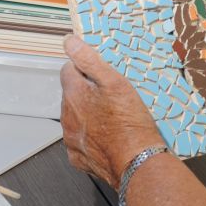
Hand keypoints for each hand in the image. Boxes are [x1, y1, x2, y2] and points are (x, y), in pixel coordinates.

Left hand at [61, 34, 165, 187]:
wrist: (138, 162)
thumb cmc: (130, 123)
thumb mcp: (115, 82)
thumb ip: (89, 60)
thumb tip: (69, 42)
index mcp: (73, 95)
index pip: (67, 70)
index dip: (84, 68)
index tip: (99, 74)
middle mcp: (67, 118)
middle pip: (71, 95)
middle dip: (86, 92)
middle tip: (111, 96)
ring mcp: (72, 140)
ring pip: (75, 118)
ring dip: (87, 115)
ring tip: (113, 118)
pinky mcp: (79, 158)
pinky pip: (80, 141)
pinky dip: (90, 137)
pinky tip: (108, 137)